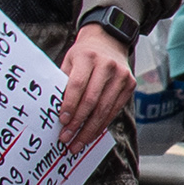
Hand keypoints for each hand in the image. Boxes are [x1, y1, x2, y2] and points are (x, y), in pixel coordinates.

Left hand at [58, 25, 133, 152]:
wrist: (108, 41)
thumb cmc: (83, 55)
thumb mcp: (70, 61)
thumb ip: (64, 82)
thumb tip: (53, 112)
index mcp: (88, 57)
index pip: (78, 85)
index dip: (69, 105)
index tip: (61, 122)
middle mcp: (108, 65)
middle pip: (92, 100)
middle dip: (78, 123)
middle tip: (67, 139)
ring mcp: (122, 75)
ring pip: (105, 109)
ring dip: (90, 129)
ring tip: (78, 143)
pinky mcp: (130, 84)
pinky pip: (115, 109)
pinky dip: (102, 124)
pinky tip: (92, 133)